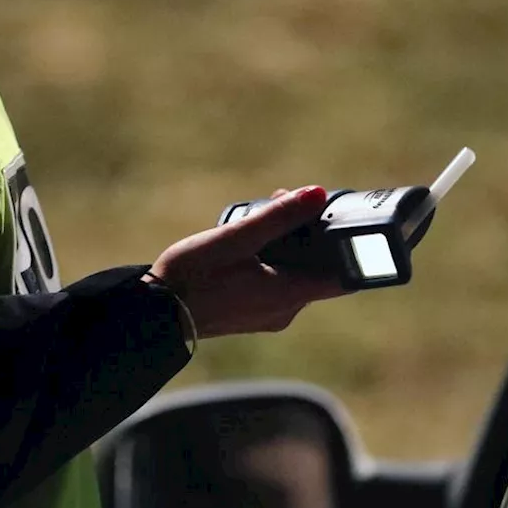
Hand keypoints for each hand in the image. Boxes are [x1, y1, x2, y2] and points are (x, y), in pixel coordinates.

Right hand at [146, 186, 347, 338]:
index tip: (350, 222)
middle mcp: (285, 310)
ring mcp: (269, 314)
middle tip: (292, 205)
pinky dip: (275, 260)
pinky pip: (278, 283)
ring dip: (290, 246)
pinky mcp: (253, 312)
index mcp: (289, 295)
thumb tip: (317, 194)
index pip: (345, 277)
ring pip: (296, 275)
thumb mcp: (235, 238)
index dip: (355, 250)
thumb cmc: (191, 277)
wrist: (153, 314)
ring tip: (264, 216)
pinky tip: (251, 242)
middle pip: (319, 270)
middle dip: (313, 236)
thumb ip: (279, 216)